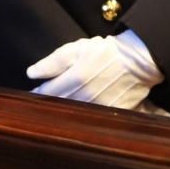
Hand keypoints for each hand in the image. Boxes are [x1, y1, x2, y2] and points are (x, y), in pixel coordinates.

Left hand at [27, 30, 163, 111]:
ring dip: (63, 113)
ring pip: (73, 115)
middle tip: (41, 103)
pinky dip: (82, 119)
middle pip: (58, 106)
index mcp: (75, 79)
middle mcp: (85, 96)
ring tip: (57, 110)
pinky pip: (91, 120)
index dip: (38, 93)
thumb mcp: (77, 48)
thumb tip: (31, 73)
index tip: (32, 94)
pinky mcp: (110, 114)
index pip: (48, 92)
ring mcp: (99, 107)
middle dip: (48, 104)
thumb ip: (53, 61)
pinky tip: (77, 116)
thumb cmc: (105, 52)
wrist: (138, 60)